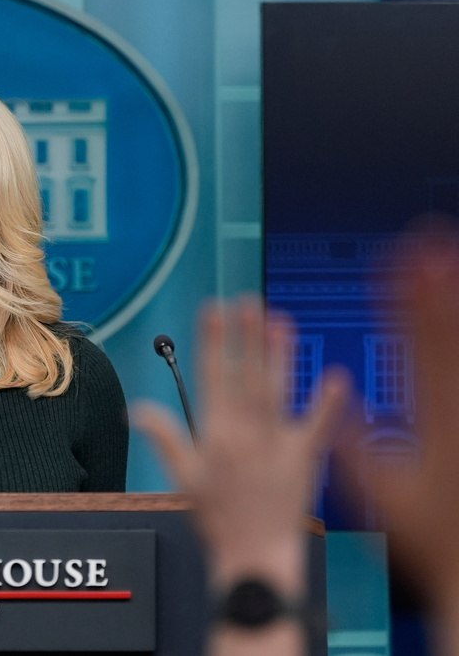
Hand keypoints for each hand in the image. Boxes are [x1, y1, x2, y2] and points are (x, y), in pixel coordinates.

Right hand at [134, 299, 351, 593]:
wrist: (253, 554)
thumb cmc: (217, 518)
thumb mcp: (182, 476)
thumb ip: (164, 437)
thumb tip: (138, 411)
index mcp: (215, 434)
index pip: (213, 375)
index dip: (214, 340)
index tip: (213, 310)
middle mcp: (245, 434)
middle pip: (246, 374)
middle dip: (246, 335)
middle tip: (247, 302)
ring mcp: (276, 444)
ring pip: (276, 389)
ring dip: (278, 354)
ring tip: (279, 320)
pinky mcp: (304, 458)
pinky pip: (317, 426)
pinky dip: (327, 402)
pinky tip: (334, 376)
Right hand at [350, 239, 458, 629]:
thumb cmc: (432, 539)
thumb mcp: (379, 496)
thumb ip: (348, 444)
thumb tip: (335, 397)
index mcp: (431, 425)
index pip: (417, 350)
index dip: (408, 301)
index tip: (400, 262)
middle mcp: (456, 415)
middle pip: (447, 341)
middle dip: (434, 289)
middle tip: (428, 242)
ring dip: (453, 307)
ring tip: (448, 262)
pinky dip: (457, 341)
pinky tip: (456, 311)